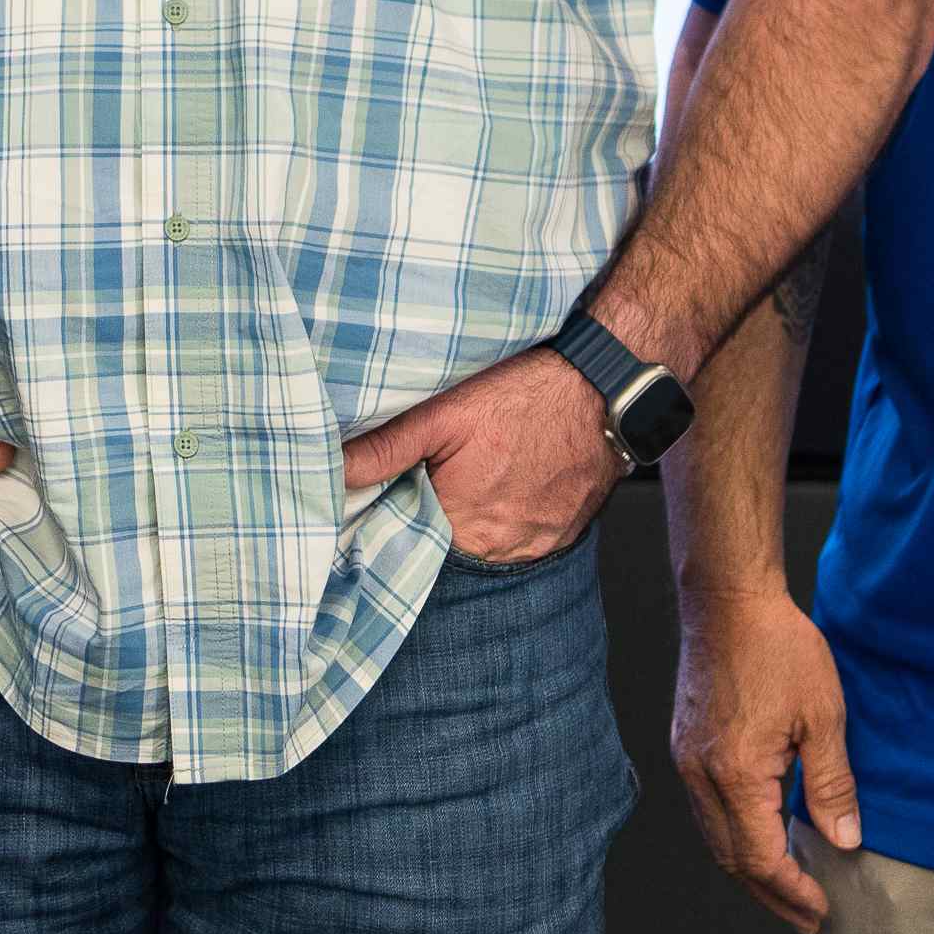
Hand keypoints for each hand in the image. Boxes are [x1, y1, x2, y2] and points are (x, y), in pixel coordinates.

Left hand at [341, 346, 623, 569]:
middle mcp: (502, 548)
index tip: (397, 490)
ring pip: (487, 542)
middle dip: (436, 515)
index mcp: (463, 525)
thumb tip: (332, 468)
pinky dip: (510, 515)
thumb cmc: (522, 395)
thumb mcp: (441, 414)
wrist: (601, 385)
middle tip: (440, 473)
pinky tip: (508, 481)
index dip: (399, 514)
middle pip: (449, 545)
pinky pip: (524, 537)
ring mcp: (539, 544)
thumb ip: (383, 449)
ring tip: (478, 474)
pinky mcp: (565, 533)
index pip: (410, 542)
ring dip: (475, 518)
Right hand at [671, 581, 863, 931]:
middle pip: (731, 859)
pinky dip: (735, 837)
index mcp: (736, 773)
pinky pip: (707, 811)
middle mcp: (702, 775)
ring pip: (715, 838)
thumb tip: (843, 842)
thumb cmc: (778, 648)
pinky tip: (762, 837)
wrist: (727, 600)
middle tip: (808, 917)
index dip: (792, 892)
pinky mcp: (686, 746)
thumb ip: (832, 785)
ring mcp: (688, 761)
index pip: (760, 858)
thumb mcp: (823, 717)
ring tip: (788, 888)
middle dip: (770, 894)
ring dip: (751, 870)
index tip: (822, 909)